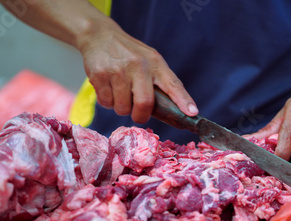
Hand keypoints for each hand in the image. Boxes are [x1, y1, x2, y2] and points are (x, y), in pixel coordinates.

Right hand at [78, 22, 197, 122]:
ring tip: (119, 92)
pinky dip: (107, 102)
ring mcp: (118, 70)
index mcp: (155, 63)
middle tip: (138, 114)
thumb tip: (174, 111)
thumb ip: (161, 82)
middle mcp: (138, 66)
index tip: (192, 113)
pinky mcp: (99, 75)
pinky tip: (108, 88)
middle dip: (140, 116)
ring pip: (122, 108)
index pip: (173, 84)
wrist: (98, 35)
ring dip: (121, 107)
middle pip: (144, 103)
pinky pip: (106, 103)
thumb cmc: (129, 54)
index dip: (183, 100)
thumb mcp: (149, 60)